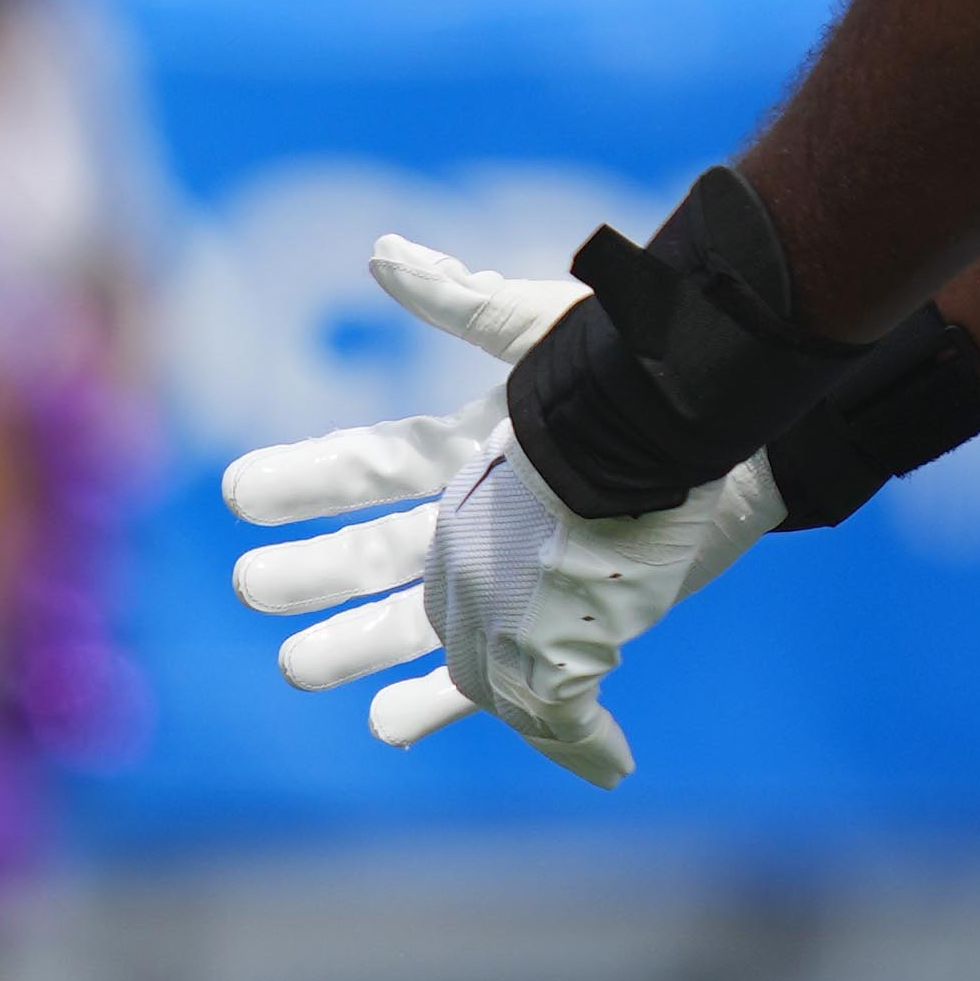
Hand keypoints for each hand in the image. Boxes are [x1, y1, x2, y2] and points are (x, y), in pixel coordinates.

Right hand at [226, 236, 772, 787]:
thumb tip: (382, 255)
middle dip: (309, 574)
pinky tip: (388, 725)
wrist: (741, 429)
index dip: (300, 480)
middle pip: (368, 555)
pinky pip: (488, 683)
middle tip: (254, 587)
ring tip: (297, 667)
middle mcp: (475, 517)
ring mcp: (510, 574)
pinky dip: (437, 707)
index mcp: (467, 451)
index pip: (362, 468)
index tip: (238, 494)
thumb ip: (463, 300)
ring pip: (408, 623)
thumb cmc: (645, 370)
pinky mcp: (554, 628)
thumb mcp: (550, 327)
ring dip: (353, 645)